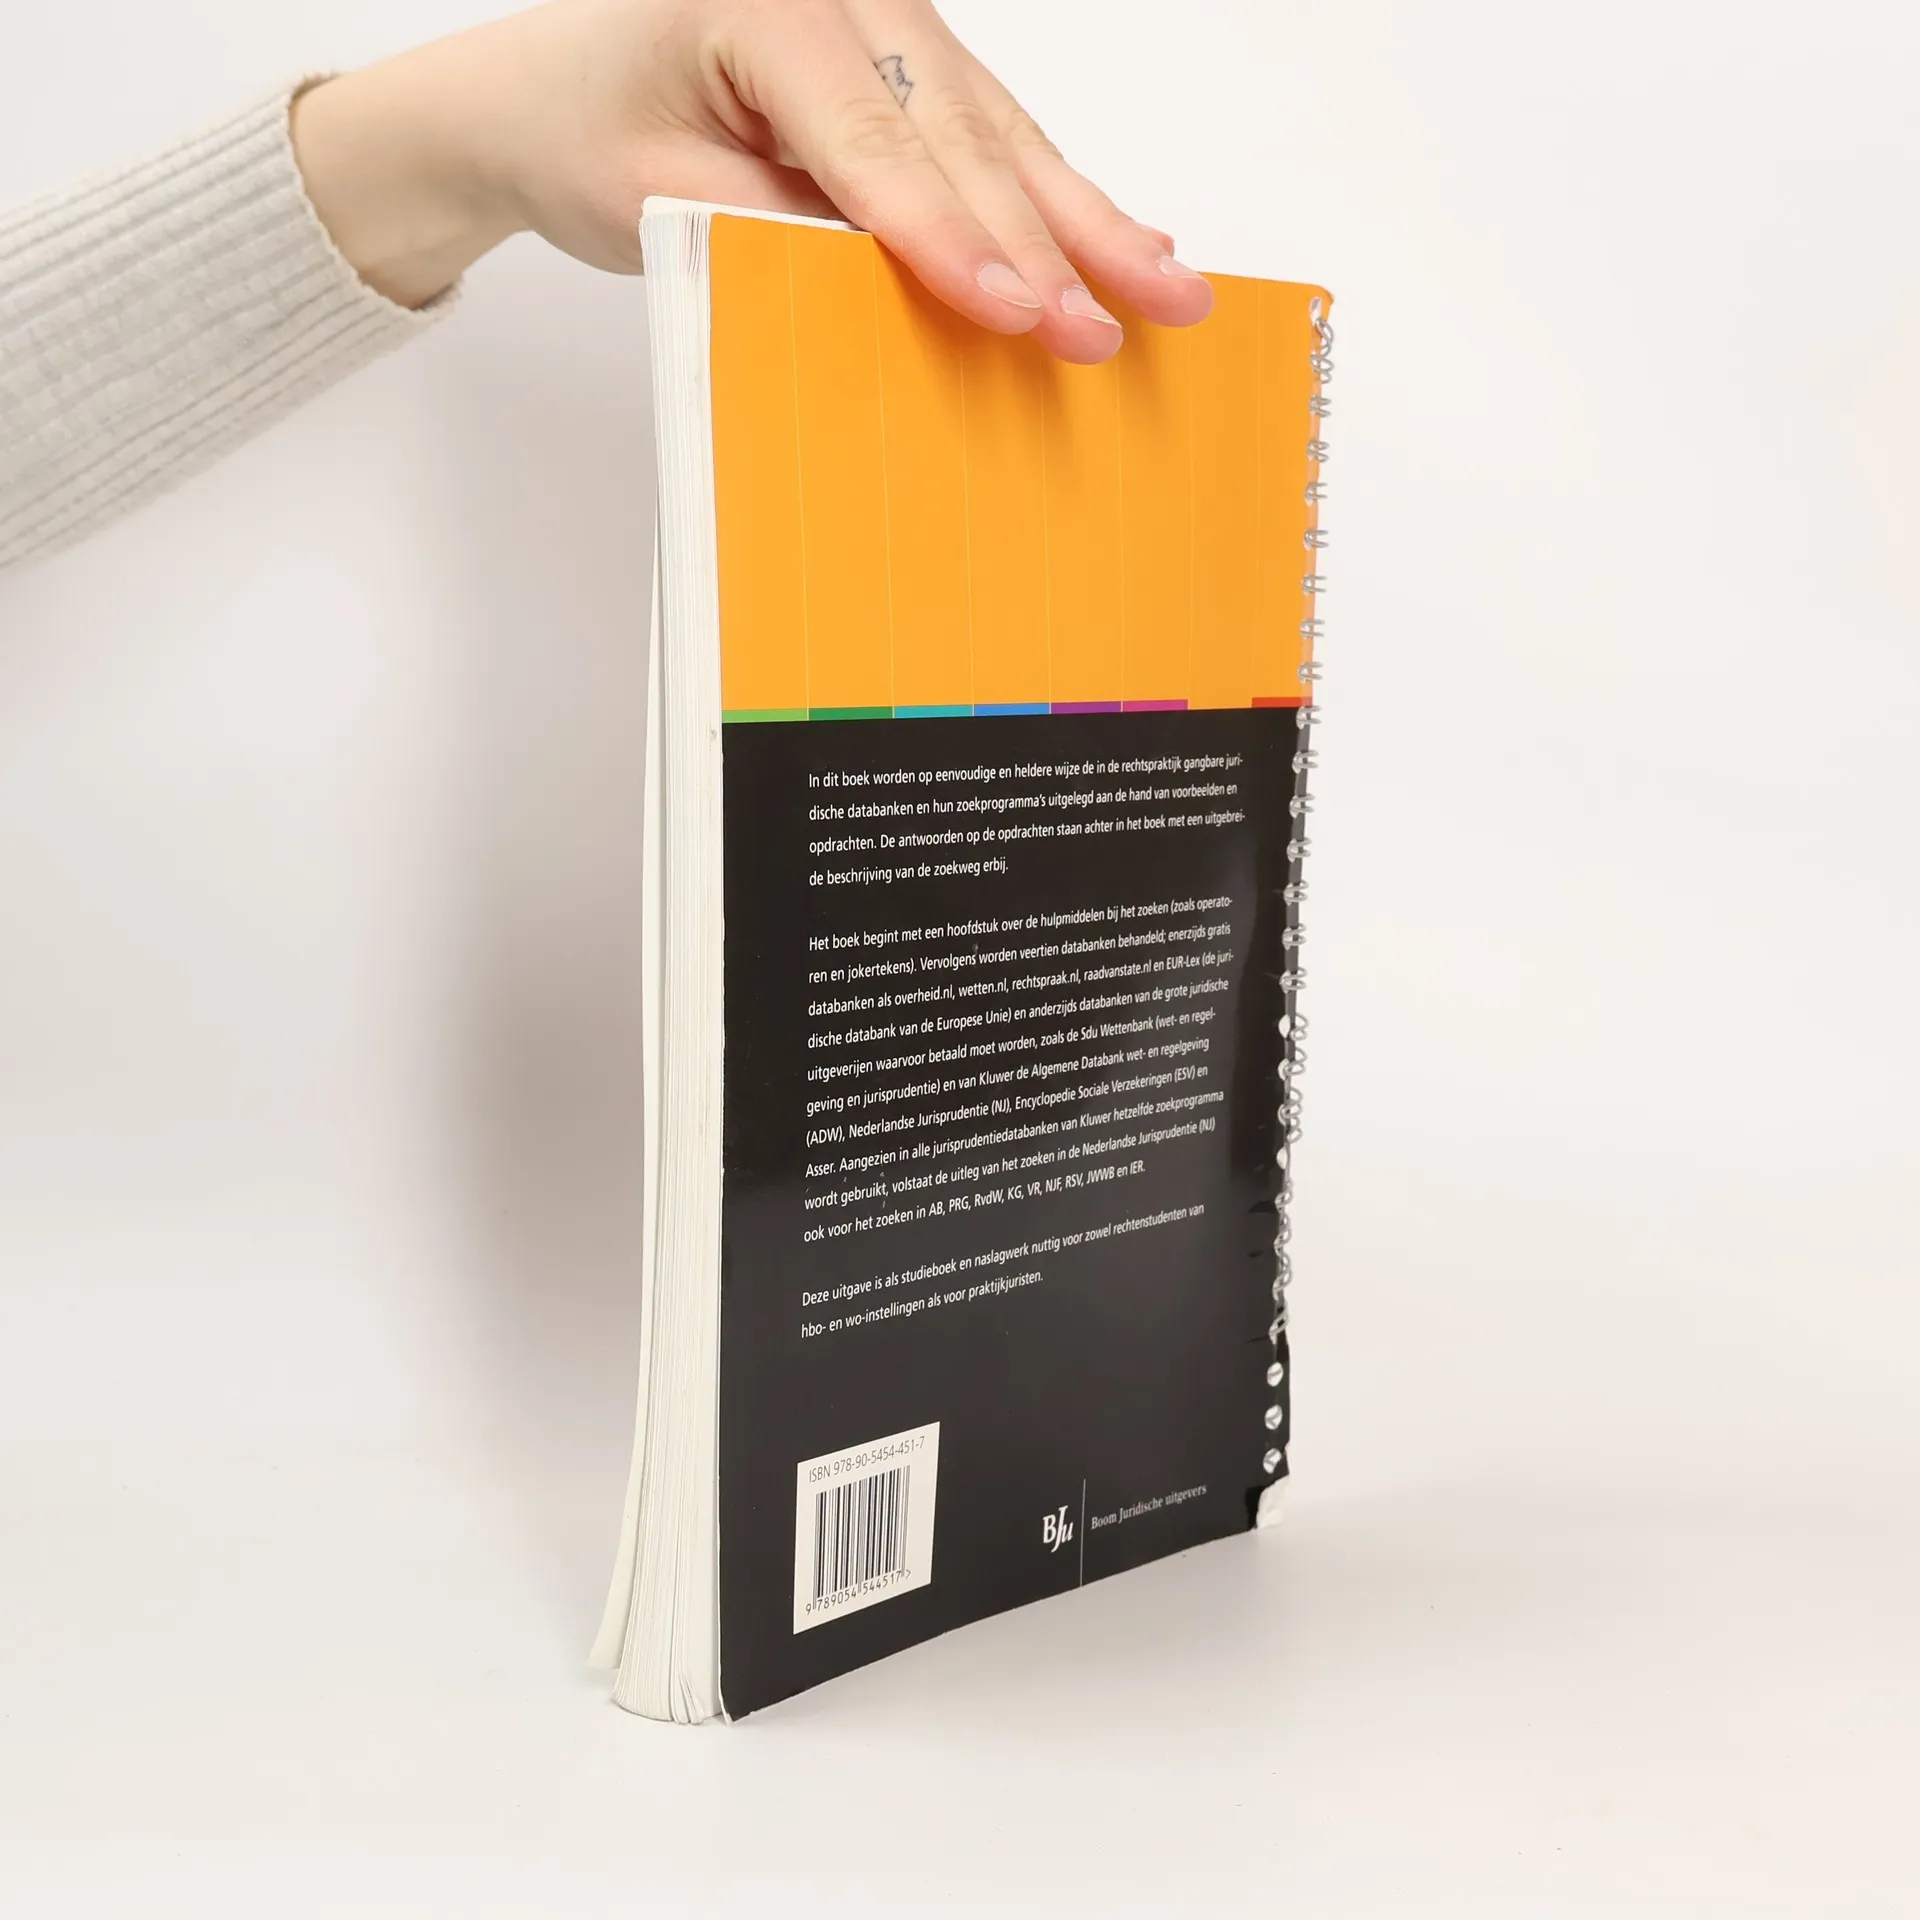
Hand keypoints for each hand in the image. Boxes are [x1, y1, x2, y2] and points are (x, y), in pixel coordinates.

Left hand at [292, 0, 1211, 361]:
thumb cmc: (584, 133)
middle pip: (964, 138)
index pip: (876, 145)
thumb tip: (897, 296)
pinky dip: (1058, 199)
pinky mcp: (901, 70)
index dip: (952, 240)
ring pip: (1002, 135)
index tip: (1016, 312)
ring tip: (1168, 289)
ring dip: (1088, 222)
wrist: (539, 93)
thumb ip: (780, 238)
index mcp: (765, 7)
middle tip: (1118, 324)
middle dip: (1051, 243)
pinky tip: (1127, 238)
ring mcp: (883, 28)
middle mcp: (845, 0)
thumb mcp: (658, 202)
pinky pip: (991, 137)